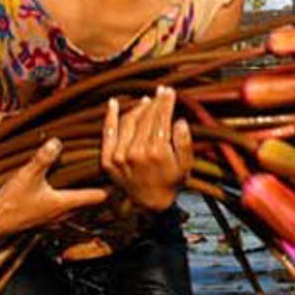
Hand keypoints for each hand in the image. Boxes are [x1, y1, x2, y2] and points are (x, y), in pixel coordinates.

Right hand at [0, 138, 108, 240]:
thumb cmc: (9, 202)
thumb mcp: (27, 175)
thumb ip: (43, 158)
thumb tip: (56, 141)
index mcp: (64, 203)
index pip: (95, 197)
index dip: (110, 188)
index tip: (122, 180)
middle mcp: (62, 215)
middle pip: (89, 206)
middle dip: (100, 194)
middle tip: (111, 182)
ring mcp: (52, 221)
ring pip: (77, 212)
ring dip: (84, 202)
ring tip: (89, 189)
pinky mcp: (41, 223)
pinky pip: (63, 216)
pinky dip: (69, 207)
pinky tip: (62, 200)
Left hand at [100, 86, 193, 212]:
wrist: (149, 203)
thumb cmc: (172, 182)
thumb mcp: (186, 165)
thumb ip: (184, 143)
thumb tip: (179, 121)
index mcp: (157, 152)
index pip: (161, 119)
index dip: (166, 103)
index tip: (170, 91)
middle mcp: (136, 152)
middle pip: (146, 118)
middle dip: (155, 102)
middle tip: (161, 91)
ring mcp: (119, 155)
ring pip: (129, 122)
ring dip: (138, 108)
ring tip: (147, 100)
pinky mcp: (108, 159)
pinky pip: (108, 133)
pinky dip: (110, 116)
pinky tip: (113, 103)